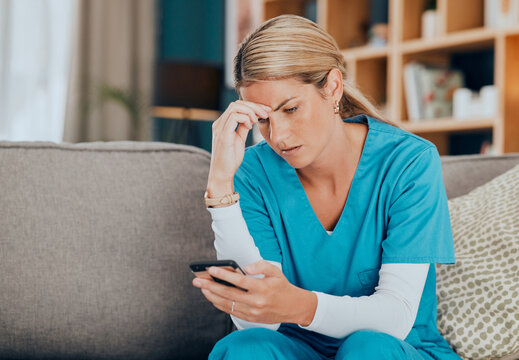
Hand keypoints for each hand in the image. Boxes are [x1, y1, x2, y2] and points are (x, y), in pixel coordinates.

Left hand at [192, 260, 316, 324]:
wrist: (293, 307)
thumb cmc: (282, 286)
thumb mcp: (275, 271)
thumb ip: (260, 265)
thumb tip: (246, 268)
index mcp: (262, 288)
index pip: (239, 281)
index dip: (224, 275)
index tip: (211, 269)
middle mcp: (256, 302)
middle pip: (228, 294)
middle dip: (210, 286)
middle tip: (198, 280)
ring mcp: (252, 312)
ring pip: (227, 304)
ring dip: (212, 296)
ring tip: (202, 288)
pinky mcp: (250, 318)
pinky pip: (231, 311)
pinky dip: (220, 304)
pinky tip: (213, 297)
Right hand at [208, 101, 271, 185]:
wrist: (223, 173)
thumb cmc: (230, 159)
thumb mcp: (239, 139)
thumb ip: (242, 128)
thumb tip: (251, 119)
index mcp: (222, 124)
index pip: (237, 106)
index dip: (253, 106)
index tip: (266, 111)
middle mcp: (219, 123)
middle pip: (236, 103)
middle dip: (254, 106)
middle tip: (266, 113)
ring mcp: (220, 128)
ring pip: (235, 107)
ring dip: (251, 111)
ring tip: (258, 120)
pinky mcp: (223, 134)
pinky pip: (234, 117)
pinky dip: (245, 118)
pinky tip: (251, 126)